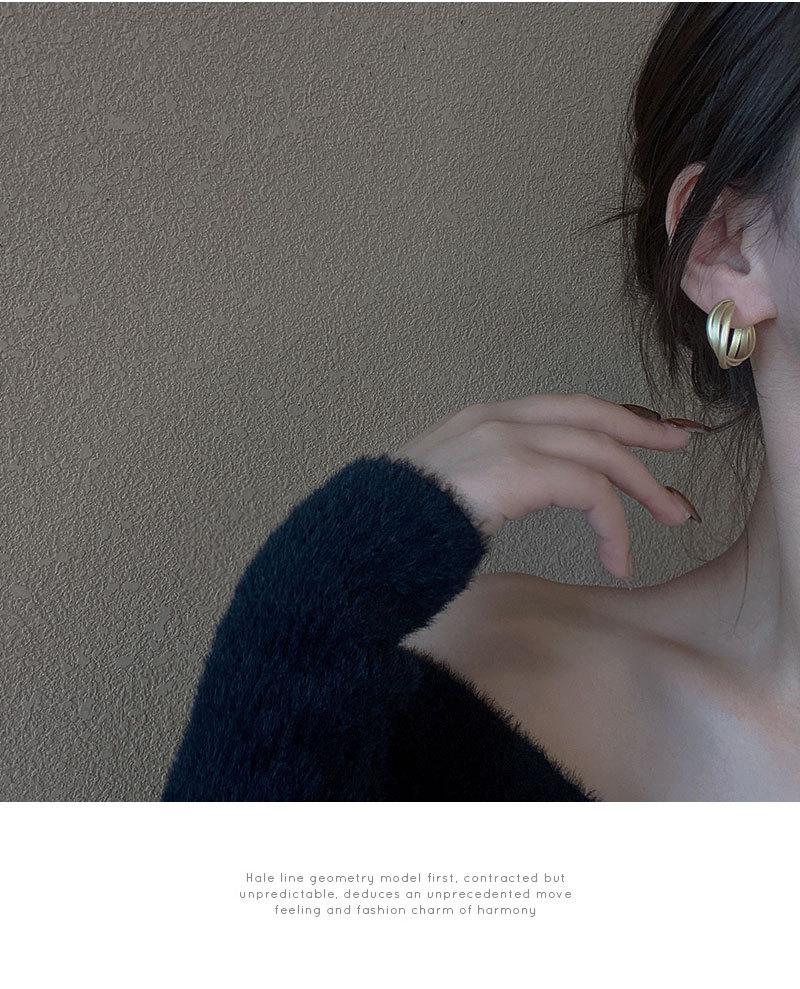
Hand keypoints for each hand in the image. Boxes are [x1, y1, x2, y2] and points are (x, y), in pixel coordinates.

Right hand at [393, 394, 704, 578]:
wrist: (369, 532)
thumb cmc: (402, 524)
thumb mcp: (451, 489)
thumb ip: (487, 480)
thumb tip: (511, 497)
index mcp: (485, 419)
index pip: (563, 409)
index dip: (609, 421)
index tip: (641, 437)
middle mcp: (501, 417)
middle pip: (592, 415)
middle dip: (642, 434)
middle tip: (681, 449)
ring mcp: (510, 438)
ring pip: (600, 450)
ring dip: (643, 486)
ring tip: (670, 517)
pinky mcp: (521, 468)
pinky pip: (590, 491)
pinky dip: (613, 526)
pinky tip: (617, 559)